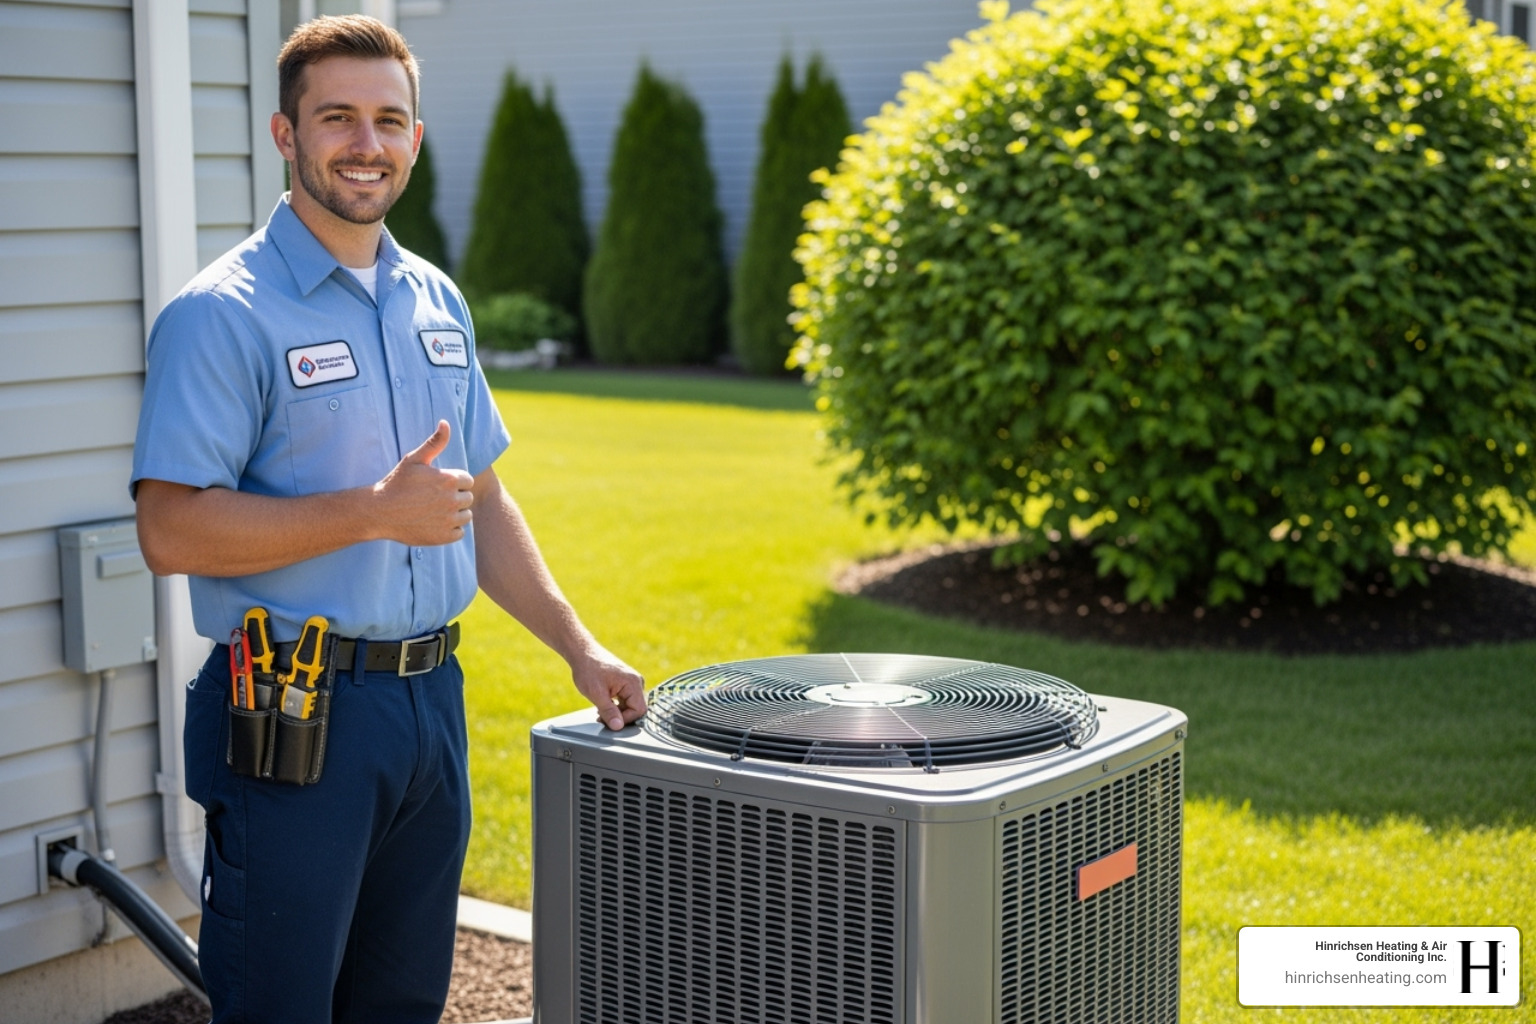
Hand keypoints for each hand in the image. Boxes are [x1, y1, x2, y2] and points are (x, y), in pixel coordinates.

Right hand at [372, 420, 474, 544]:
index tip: (436, 485)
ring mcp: (449, 520)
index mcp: (449, 479)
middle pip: (467, 498)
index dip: (453, 482)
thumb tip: (445, 422)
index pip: (467, 480)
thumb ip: (434, 442)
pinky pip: (459, 532)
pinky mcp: (444, 537)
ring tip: (433, 511)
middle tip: (432, 499)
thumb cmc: (397, 483)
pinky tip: (433, 523)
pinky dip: (450, 529)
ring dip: (454, 514)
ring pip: (465, 516)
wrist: (379, 512)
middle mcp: (452, 500)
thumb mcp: (414, 459)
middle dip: (454, 497)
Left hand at [572, 646, 646, 730]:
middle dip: (619, 717)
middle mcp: (636, 682)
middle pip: (635, 709)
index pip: (639, 710)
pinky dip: (614, 706)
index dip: (624, 719)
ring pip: (629, 706)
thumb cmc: (588, 669)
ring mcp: (631, 682)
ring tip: (599, 711)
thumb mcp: (596, 694)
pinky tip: (602, 705)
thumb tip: (618, 727)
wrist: (582, 653)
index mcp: (633, 683)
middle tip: (601, 717)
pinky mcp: (625, 684)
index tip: (608, 721)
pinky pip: (625, 701)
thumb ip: (609, 711)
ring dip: (616, 712)